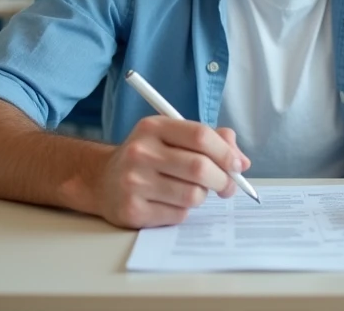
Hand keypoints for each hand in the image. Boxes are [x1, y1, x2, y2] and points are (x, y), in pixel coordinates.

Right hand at [97, 116, 249, 228]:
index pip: (200, 135)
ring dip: (202, 196)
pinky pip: (178, 215)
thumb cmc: (148, 158)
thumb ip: (209, 140)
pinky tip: (171, 203)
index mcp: (153, 127)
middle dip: (223, 180)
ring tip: (192, 191)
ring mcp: (134, 182)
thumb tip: (241, 160)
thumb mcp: (172, 137)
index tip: (238, 165)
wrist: (102, 181)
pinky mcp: (132, 210)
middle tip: (228, 186)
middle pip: (199, 168)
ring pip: (192, 195)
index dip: (226, 152)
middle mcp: (140, 152)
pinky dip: (183, 211)